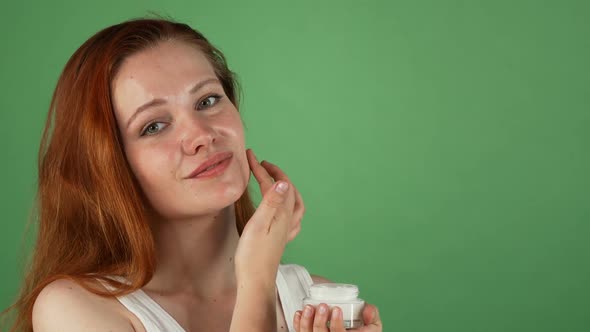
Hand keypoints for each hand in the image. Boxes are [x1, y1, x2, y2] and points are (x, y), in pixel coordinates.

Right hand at [233, 148, 304, 283]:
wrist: (256, 281)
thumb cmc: (252, 255)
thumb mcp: (258, 225)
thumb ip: (270, 203)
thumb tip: (283, 182)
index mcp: (281, 214)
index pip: (273, 184)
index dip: (261, 168)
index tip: (250, 156)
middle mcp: (287, 220)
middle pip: (287, 190)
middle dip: (275, 173)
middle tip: (261, 163)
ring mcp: (286, 230)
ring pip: (294, 203)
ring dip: (287, 187)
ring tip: (277, 179)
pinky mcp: (281, 239)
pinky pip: (293, 218)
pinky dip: (291, 207)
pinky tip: (286, 209)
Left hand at [294, 303, 381, 331]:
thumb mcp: (373, 326)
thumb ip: (373, 316)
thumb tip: (368, 309)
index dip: (336, 324)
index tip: (337, 309)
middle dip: (320, 321)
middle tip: (323, 306)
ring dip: (306, 321)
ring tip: (308, 307)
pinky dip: (298, 324)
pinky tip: (300, 313)